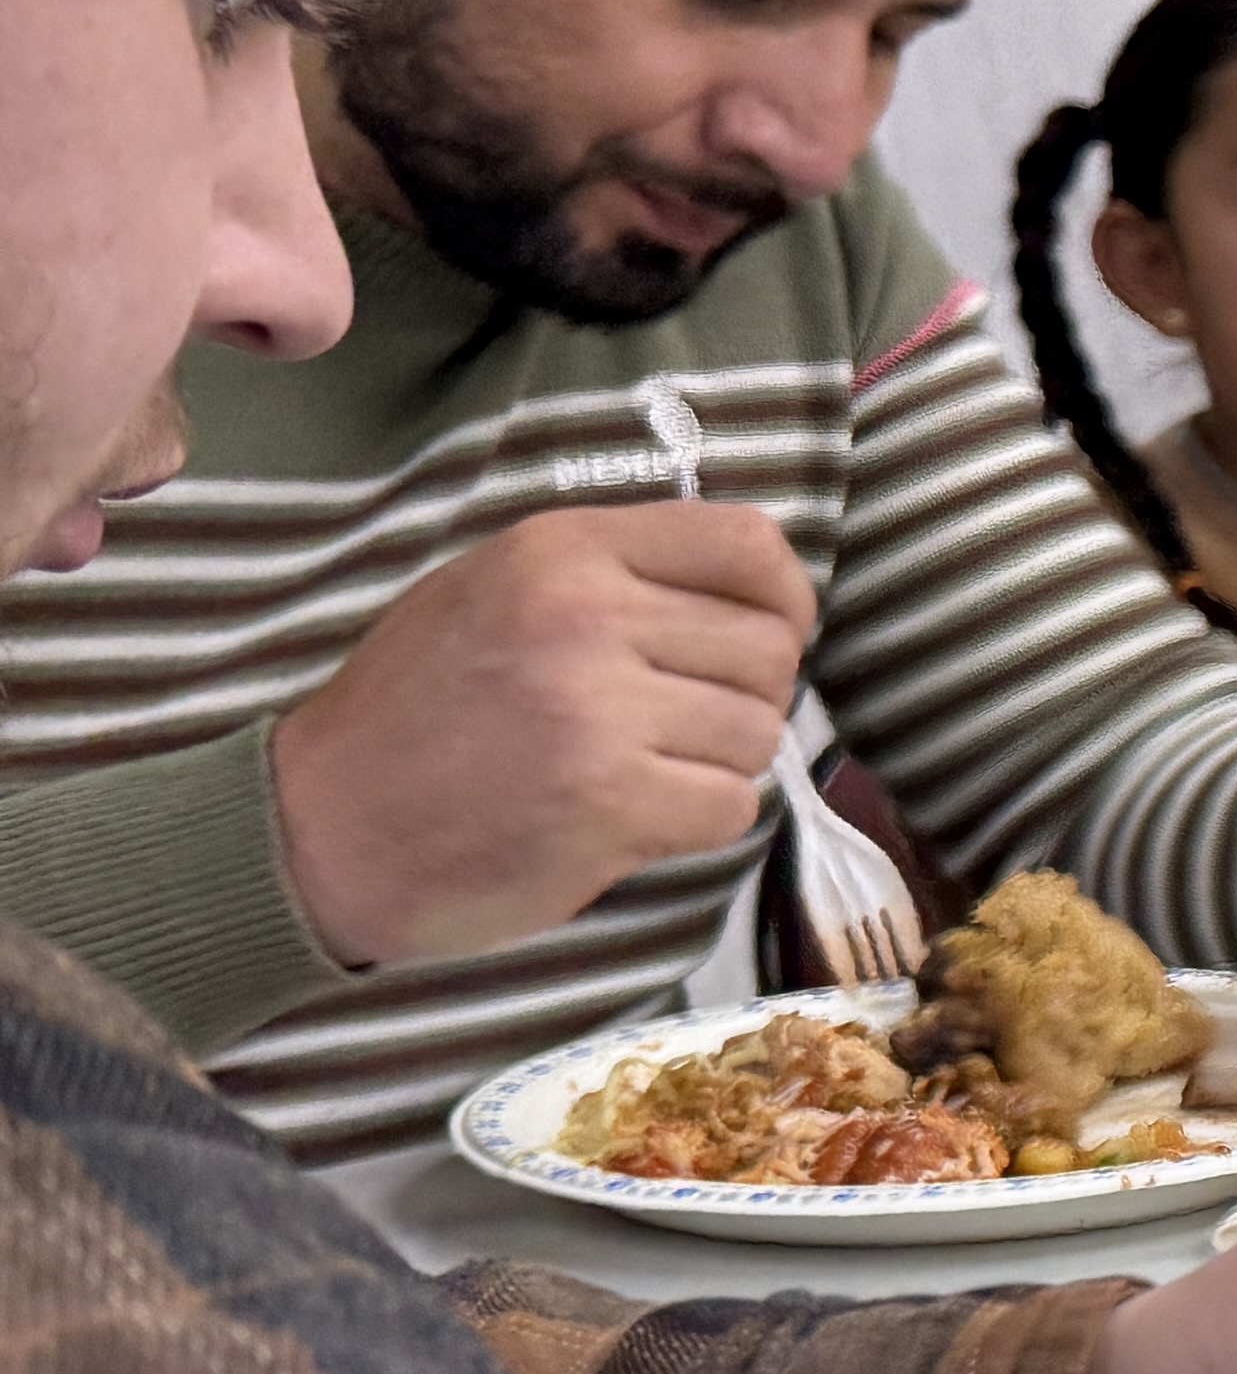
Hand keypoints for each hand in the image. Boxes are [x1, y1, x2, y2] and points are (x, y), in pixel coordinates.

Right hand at [273, 503, 815, 966]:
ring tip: (635, 773)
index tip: (774, 634)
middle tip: (673, 728)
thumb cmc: (416, 714)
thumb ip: (611, 575)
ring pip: (758, 733)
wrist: (315, 829)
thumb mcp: (494, 594)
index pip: (745, 543)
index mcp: (562, 551)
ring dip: (716, 765)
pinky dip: (696, 823)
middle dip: (743, 697)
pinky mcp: (608, 800)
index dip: (785, 597)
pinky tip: (627, 821)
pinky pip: (732, 806)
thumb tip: (752, 589)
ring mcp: (598, 710)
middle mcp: (585, 615)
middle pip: (766, 649)